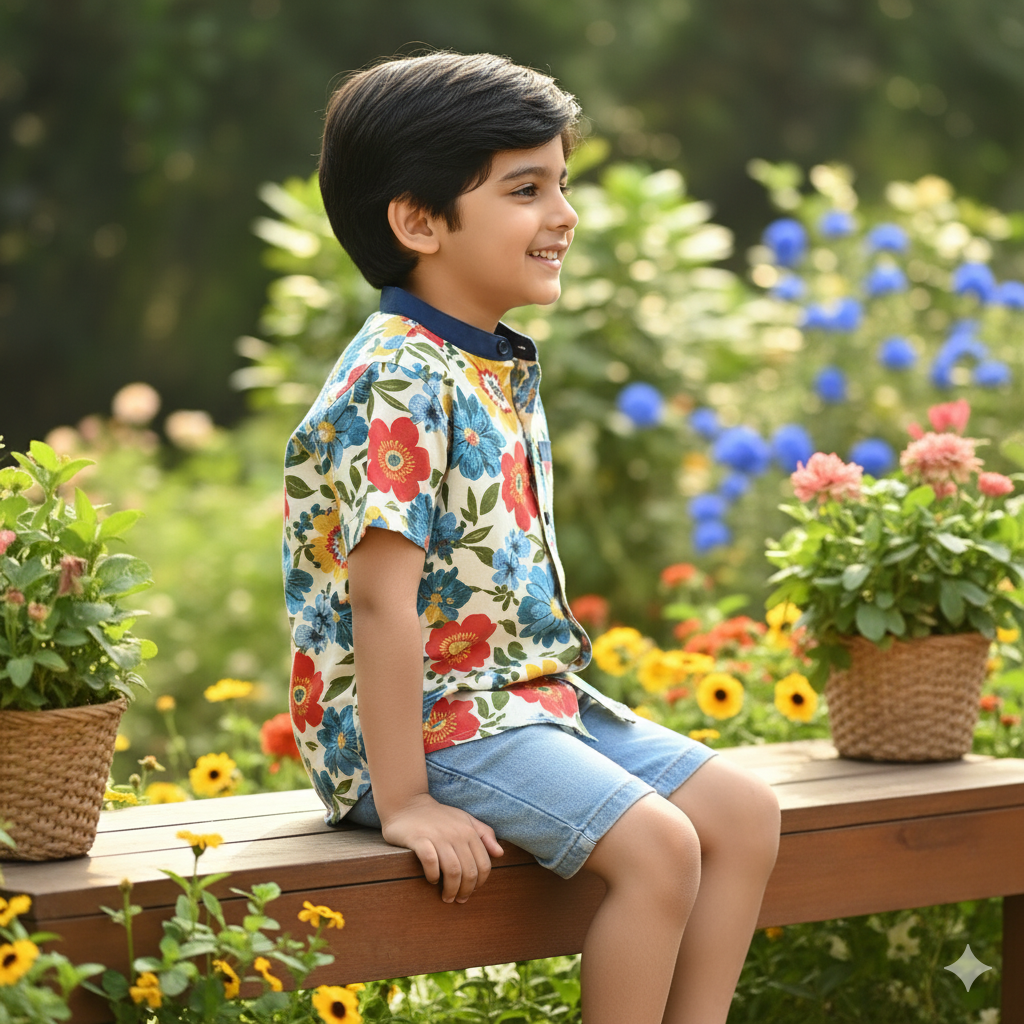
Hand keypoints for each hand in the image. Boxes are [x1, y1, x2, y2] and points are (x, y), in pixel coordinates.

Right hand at [380, 793, 503, 903]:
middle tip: (459, 900)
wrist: (408, 804)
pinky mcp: (419, 839)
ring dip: (451, 889)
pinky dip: (433, 875)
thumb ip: (484, 834)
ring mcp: (438, 836)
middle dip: (466, 890)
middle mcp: (456, 834)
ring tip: (447, 897)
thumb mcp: (465, 820)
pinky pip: (431, 862)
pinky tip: (433, 880)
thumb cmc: (439, 816)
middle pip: (469, 871)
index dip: (480, 882)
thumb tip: (500, 853)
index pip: (483, 864)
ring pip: (452, 871)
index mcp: (469, 831)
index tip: (472, 890)